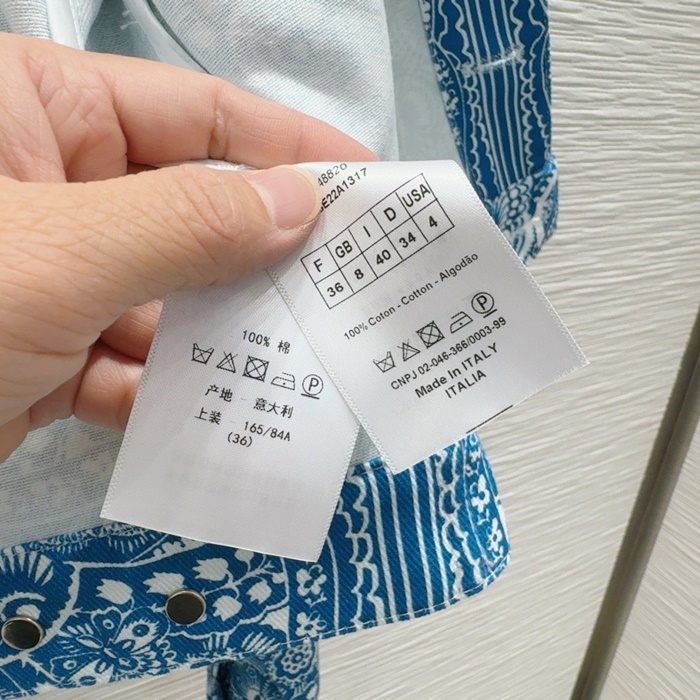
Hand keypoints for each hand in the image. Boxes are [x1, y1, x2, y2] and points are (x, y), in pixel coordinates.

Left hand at [0, 34, 373, 459]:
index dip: (290, 147)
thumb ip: (185, 225)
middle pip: (195, 212)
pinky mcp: (46, 354)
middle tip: (353, 285)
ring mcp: (55, 278)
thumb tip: (297, 206)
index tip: (369, 182)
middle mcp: (56, 190)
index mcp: (43, 117)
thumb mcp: (56, 253)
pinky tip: (224, 414)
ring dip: (229, 335)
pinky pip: (133, 365)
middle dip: (270, 253)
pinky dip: (173, 393)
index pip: (198, 115)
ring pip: (171, 298)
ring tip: (307, 360)